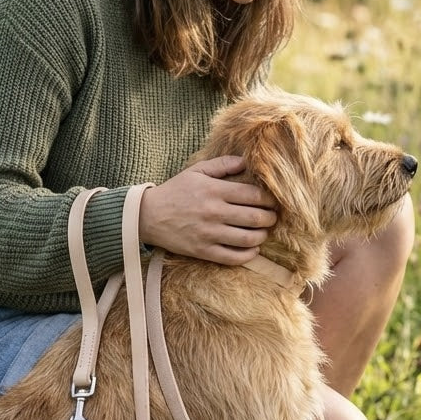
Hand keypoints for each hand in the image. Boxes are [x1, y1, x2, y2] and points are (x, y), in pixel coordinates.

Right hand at [137, 156, 277, 263]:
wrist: (148, 216)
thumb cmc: (175, 191)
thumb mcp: (197, 171)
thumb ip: (222, 164)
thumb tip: (246, 161)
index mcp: (214, 190)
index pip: (253, 195)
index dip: (269, 199)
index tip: (272, 201)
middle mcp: (214, 212)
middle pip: (255, 218)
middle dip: (270, 218)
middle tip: (272, 217)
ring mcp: (209, 234)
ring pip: (248, 239)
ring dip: (262, 236)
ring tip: (263, 232)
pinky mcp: (203, 251)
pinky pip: (233, 257)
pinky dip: (248, 255)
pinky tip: (253, 249)